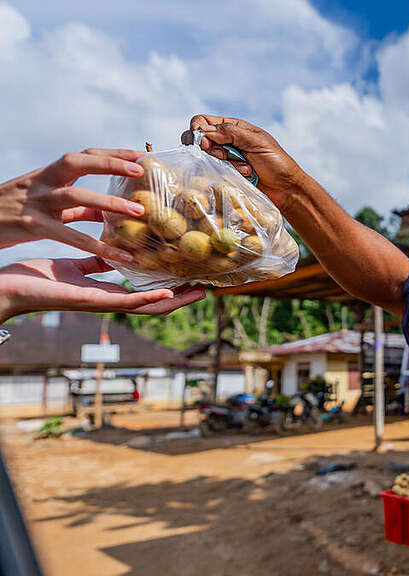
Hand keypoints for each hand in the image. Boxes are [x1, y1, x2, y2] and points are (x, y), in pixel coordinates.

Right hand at [0, 149, 149, 262]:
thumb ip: (77, 208)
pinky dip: (97, 245)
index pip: (81, 157)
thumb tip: (111, 211)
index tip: (140, 155)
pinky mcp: (30, 226)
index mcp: (46, 176)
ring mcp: (34, 203)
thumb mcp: (44, 204)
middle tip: (140, 169)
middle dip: (109, 162)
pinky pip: (69, 235)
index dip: (110, 154)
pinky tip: (121, 255)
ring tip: (138, 211)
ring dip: (109, 201)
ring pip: (74, 195)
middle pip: (75, 162)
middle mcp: (41, 184)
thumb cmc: (11, 215)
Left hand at [0, 257, 205, 322]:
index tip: (190, 280)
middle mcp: (108, 301)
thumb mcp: (72, 266)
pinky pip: (125, 302)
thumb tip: (113, 250)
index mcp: (105, 292)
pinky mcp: (91, 301)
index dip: (170, 289)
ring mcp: (102, 304)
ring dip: (174, 301)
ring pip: (147, 307)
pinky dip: (149, 299)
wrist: (7, 288)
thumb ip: (95, 261)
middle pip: (154, 304)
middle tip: (205, 290)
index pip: (144, 293)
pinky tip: (167, 292)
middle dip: (181, 298)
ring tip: (197, 293)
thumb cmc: (35, 278)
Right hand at [181, 115, 304, 210]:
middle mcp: (226, 141)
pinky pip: (214, 173)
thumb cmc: (277, 163)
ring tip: (245, 168)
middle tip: (223, 156)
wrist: (286, 189)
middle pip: (199, 140)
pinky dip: (227, 174)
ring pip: (206, 158)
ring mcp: (226, 159)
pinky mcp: (227, 175)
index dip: (198, 130)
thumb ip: (231, 133)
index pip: (203, 121)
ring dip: (223, 163)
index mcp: (233, 127)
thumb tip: (204, 132)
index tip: (205, 143)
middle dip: (209, 149)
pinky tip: (245, 175)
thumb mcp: (257, 142)